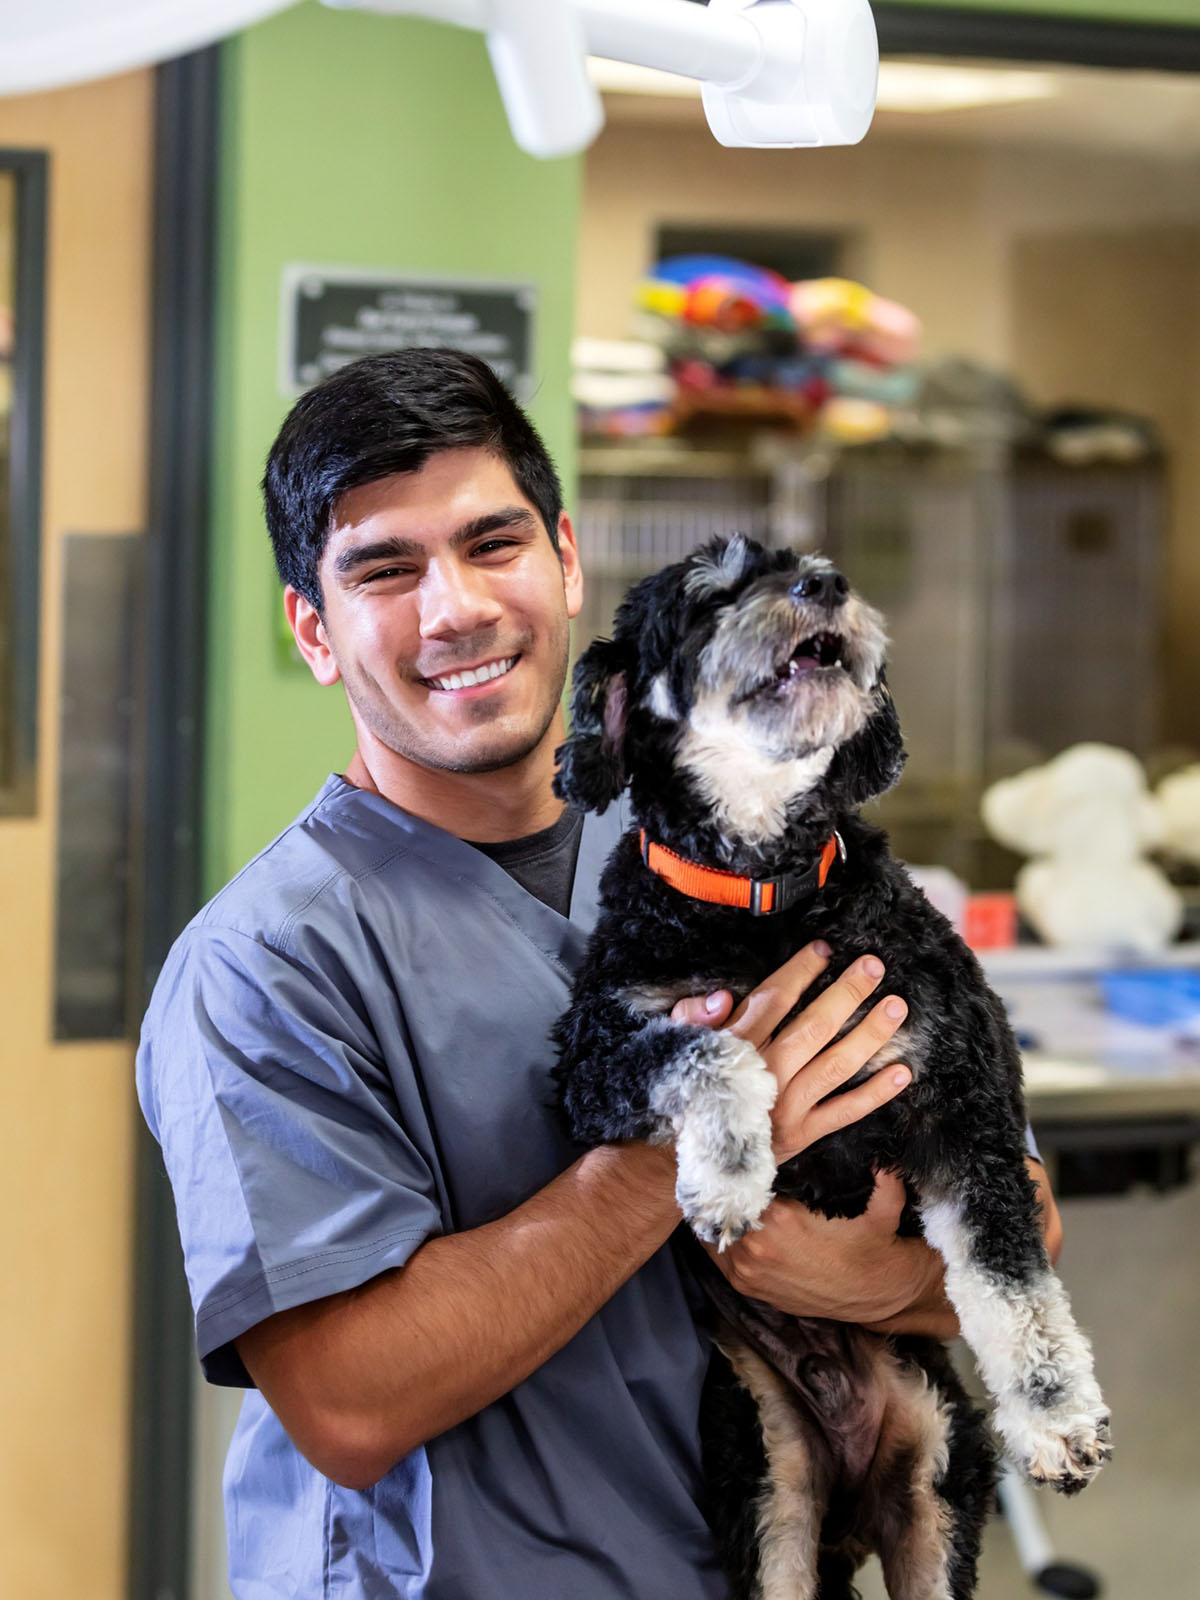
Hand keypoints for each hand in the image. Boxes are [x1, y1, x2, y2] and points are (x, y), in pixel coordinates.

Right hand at [672, 941, 910, 1164]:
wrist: (690, 1157)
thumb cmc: (688, 1089)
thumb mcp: (678, 1046)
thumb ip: (694, 1016)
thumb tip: (723, 996)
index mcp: (735, 1046)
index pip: (775, 1000)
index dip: (802, 971)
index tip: (825, 949)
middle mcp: (765, 1074)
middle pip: (815, 1027)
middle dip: (848, 993)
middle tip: (874, 966)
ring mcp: (787, 1106)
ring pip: (837, 1064)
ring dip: (871, 1034)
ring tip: (897, 1008)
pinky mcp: (803, 1134)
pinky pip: (846, 1111)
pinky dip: (876, 1093)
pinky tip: (903, 1072)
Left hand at [708, 1171, 949, 1327]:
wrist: (875, 1297)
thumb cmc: (874, 1248)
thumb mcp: (885, 1210)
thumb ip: (884, 1179)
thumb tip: (882, 1157)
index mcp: (782, 1220)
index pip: (741, 1182)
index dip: (739, 1167)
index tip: (744, 1153)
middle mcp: (757, 1246)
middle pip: (721, 1203)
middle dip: (725, 1186)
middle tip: (729, 1168)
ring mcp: (746, 1269)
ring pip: (713, 1228)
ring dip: (719, 1210)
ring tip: (726, 1192)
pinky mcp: (744, 1286)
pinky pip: (716, 1253)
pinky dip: (719, 1235)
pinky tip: (728, 1220)